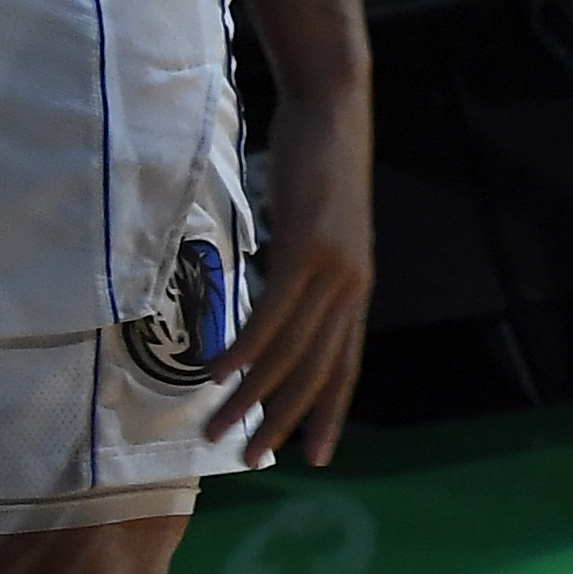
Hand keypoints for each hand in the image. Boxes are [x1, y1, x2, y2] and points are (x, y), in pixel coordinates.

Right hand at [210, 87, 372, 468]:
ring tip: (217, 428)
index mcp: (355, 291)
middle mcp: (351, 289)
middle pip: (317, 370)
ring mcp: (332, 270)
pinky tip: (218, 373)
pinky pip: (273, 311)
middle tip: (249, 458)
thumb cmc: (318, 174)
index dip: (332, 412)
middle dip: (283, 419)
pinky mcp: (307, 249)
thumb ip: (301, 276)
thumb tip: (273, 309)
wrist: (334, 115)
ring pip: (292, 349)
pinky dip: (246, 347)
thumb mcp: (315, 236)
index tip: (318, 457)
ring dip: (251, 395)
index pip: (346, 365)